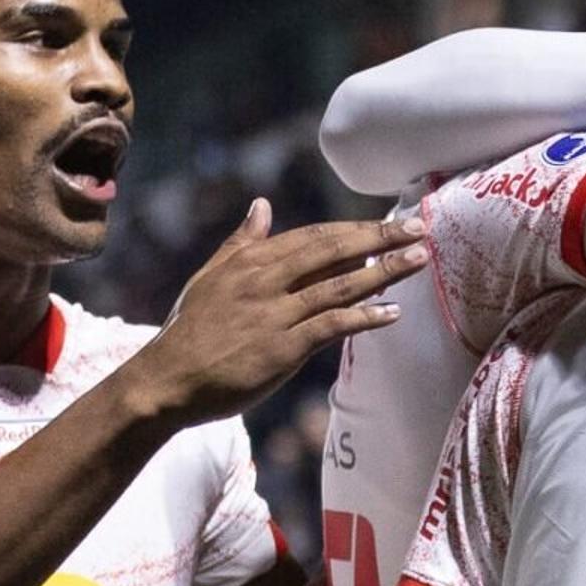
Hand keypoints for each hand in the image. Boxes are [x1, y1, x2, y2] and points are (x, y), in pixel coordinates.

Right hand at [129, 202, 423, 429]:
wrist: (167, 380)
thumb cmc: (190, 331)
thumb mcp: (211, 278)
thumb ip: (241, 242)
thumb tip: (261, 205)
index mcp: (251, 260)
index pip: (313, 236)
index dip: (353, 229)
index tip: (387, 222)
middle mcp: (265, 279)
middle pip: (332, 250)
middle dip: (379, 238)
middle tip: (418, 230)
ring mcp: (275, 313)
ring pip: (339, 284)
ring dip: (383, 272)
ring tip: (418, 261)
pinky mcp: (282, 347)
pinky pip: (331, 325)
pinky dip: (363, 316)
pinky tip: (391, 313)